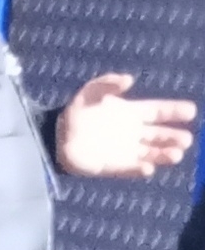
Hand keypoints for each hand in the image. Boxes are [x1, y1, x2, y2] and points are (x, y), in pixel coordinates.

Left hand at [56, 73, 196, 177]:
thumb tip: (129, 80)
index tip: (191, 111)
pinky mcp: (113, 166)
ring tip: (176, 155)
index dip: (174, 111)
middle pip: (159, 135)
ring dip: (163, 155)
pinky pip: (130, 169)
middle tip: (187, 139)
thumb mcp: (91, 91)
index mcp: (131, 113)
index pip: (158, 111)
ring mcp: (124, 151)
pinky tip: (148, 168)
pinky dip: (138, 169)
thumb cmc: (77, 111)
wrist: (58, 136)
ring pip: (150, 154)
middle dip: (173, 137)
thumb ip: (109, 82)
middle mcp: (132, 133)